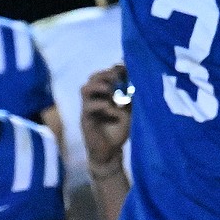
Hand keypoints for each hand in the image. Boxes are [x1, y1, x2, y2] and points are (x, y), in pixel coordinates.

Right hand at [81, 64, 131, 178]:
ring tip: (109, 90)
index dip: (113, 69)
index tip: (125, 68)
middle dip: (105, 74)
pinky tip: (111, 109)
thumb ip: (129, 97)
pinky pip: (88, 107)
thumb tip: (135, 80)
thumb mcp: (128, 111)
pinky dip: (100, 105)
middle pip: (92, 78)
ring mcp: (88, 108)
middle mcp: (94, 98)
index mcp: (104, 94)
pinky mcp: (85, 119)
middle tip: (116, 77)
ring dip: (98, 86)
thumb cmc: (118, 130)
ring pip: (85, 88)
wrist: (110, 151)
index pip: (104, 75)